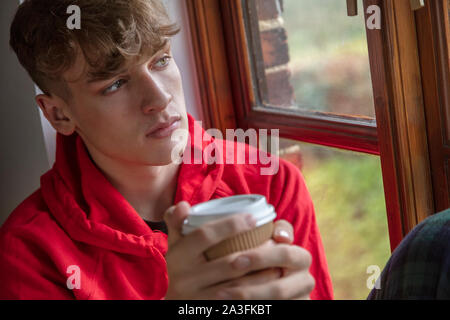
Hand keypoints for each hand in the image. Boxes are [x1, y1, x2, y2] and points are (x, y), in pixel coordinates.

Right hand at [163, 202, 313, 299]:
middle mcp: (185, 278)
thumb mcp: (177, 244)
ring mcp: (199, 298)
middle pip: (229, 263)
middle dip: (257, 254)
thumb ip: (177, 222)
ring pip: (239, 287)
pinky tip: (271, 288)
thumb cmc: (183, 266)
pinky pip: (240, 305)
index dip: (230, 225)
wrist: (177, 304)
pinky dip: (258, 296)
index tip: (253, 218)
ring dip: (263, 276)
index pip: (205, 235)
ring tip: (279, 266)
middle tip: (275, 245)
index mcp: (178, 256)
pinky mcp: (212, 311)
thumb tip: (183, 205)